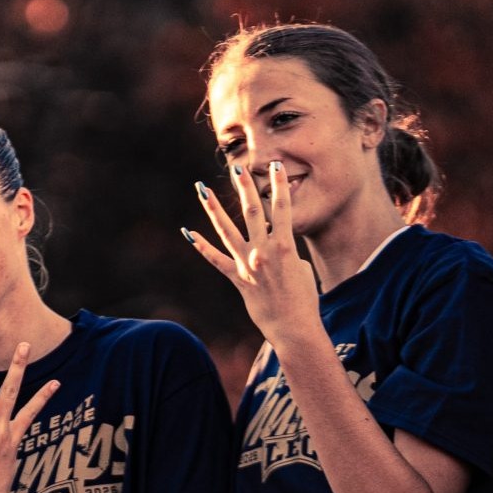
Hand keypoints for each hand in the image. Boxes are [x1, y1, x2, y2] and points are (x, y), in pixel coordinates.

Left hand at [186, 162, 323, 347]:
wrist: (293, 326)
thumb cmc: (303, 297)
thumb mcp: (300, 266)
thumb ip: (284, 249)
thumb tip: (273, 241)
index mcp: (286, 246)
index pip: (282, 208)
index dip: (279, 185)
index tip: (276, 166)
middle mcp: (264, 252)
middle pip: (253, 213)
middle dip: (245, 189)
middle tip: (237, 169)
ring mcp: (247, 265)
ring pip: (227, 231)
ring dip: (214, 209)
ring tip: (202, 190)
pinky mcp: (237, 279)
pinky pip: (215, 260)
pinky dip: (202, 247)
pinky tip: (188, 233)